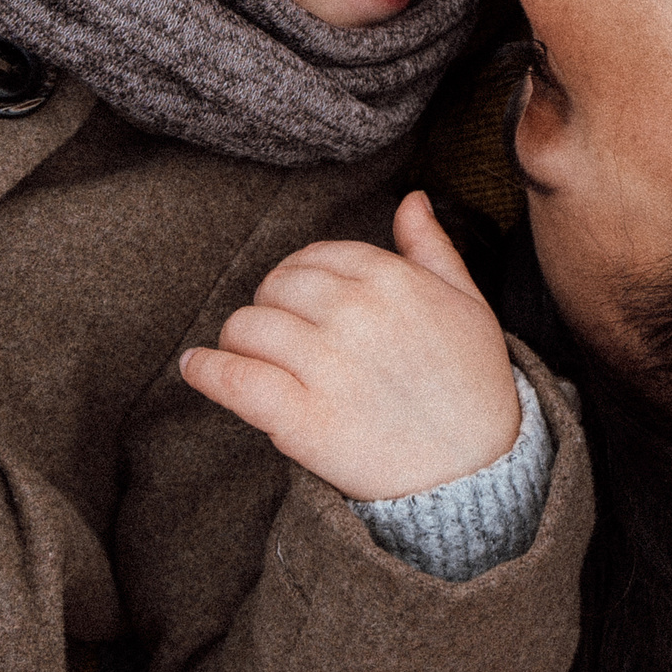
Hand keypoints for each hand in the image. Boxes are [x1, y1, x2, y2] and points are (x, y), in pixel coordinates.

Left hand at [181, 192, 521, 501]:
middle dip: (270, 306)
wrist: (476, 472)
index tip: (296, 298)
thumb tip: (411, 199)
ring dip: (238, 340)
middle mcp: (355, 314)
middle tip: (277, 333)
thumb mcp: (468, 303)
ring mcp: (327, 367)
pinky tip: (196, 367)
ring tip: (244, 353)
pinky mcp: (303, 420)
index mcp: (391, 279)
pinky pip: (236, 381)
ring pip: (248, 328)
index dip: (298, 277)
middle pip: (274, 288)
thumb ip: (432, 247)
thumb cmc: (472, 385)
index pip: (313, 257)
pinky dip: (207, 371)